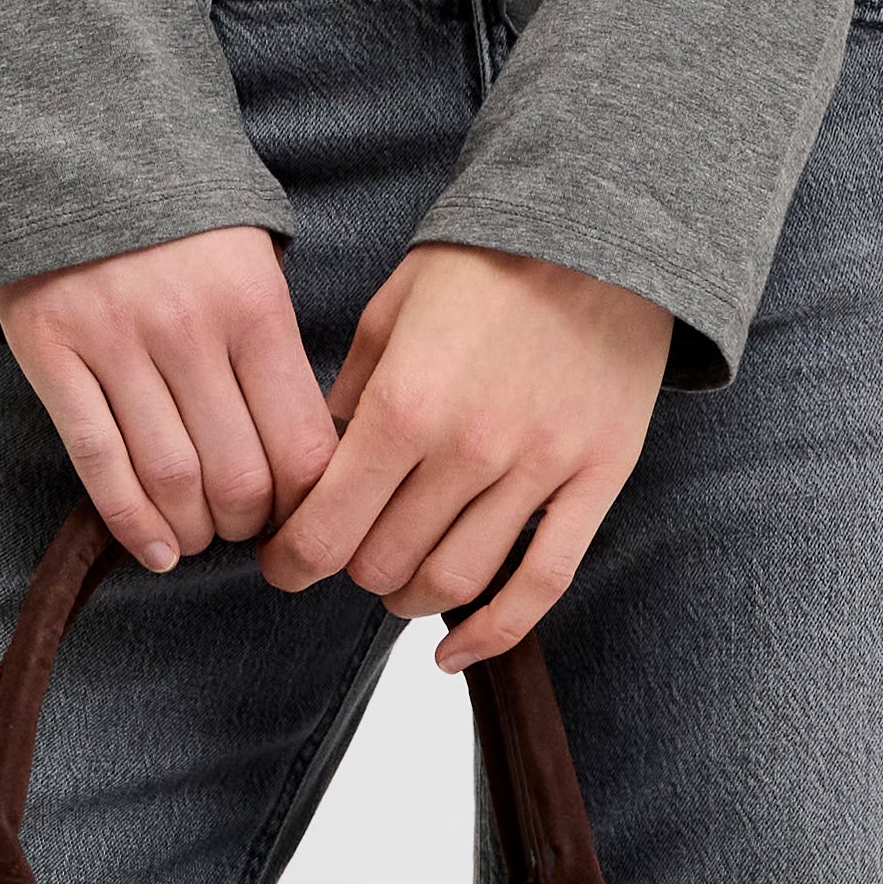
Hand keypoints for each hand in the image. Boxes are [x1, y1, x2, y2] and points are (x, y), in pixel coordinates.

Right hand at [0, 226, 343, 575]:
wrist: (72, 141)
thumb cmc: (176, 214)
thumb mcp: (251, 258)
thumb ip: (272, 346)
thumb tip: (303, 450)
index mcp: (253, 306)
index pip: (302, 444)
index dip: (310, 502)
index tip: (303, 514)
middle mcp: (189, 330)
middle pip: (239, 476)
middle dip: (251, 524)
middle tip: (248, 528)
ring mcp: (115, 343)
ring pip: (171, 479)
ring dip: (195, 531)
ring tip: (201, 535)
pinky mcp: (52, 353)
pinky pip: (98, 460)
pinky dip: (131, 521)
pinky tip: (156, 550)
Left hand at [258, 241, 671, 665]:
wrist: (600, 229)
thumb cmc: (486, 265)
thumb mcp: (391, 312)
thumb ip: (348, 396)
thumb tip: (315, 469)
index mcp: (404, 406)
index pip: (325, 528)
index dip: (290, 562)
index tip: (281, 564)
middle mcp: (467, 450)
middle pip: (383, 564)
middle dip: (351, 567)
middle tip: (348, 549)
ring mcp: (537, 471)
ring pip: (453, 583)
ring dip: (410, 596)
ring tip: (399, 577)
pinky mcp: (594, 481)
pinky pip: (542, 584)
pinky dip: (493, 634)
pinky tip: (455, 654)